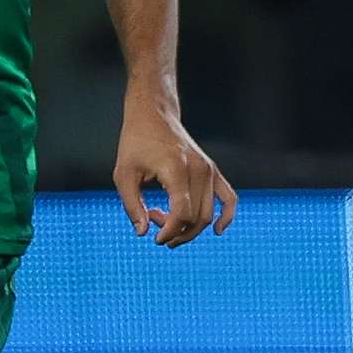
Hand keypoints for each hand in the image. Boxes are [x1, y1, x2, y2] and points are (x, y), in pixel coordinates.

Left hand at [113, 93, 234, 246]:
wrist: (153, 115)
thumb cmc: (135, 143)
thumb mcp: (123, 175)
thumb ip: (132, 205)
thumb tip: (143, 233)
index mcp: (176, 170)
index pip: (182, 214)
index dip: (169, 232)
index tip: (154, 238)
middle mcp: (198, 170)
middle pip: (197, 218)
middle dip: (177, 232)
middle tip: (154, 222)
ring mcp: (208, 169)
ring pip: (209, 214)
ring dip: (190, 228)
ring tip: (165, 220)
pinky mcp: (212, 169)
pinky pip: (228, 198)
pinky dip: (226, 216)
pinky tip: (218, 231)